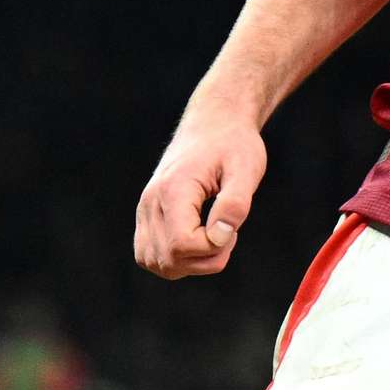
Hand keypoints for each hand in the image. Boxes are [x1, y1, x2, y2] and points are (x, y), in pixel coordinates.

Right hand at [134, 99, 266, 278]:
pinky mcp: (145, 217)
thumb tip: (221, 236)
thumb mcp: (246, 168)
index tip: (233, 229)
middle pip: (168, 259)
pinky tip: (196, 242)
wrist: (212, 125)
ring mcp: (144, 211)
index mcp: (173, 189)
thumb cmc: (232, 144)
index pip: (182, 244)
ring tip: (212, 237)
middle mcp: (151, 202)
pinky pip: (150, 256)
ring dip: (190, 264)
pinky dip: (174, 260)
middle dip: (205, 259)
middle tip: (227, 232)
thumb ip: (235, 204)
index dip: (213, 248)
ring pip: (156, 263)